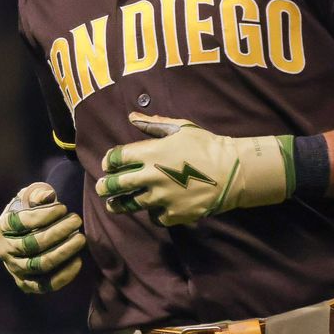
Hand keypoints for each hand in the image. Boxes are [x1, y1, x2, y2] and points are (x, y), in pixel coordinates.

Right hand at [0, 182, 86, 293]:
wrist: (22, 237)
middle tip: (77, 220)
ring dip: (63, 252)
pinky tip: (78, 260)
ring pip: (40, 265)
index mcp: (3, 227)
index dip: (45, 214)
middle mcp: (5, 250)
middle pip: (33, 244)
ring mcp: (15, 269)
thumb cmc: (29, 213)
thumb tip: (48, 195)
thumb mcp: (28, 199)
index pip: (23, 221)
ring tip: (80, 238)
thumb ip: (37, 194)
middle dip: (58, 232)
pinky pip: (45, 285)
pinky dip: (63, 275)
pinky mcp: (26, 284)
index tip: (63, 208)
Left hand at [95, 113, 294, 225]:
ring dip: (119, 204)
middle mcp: (151, 176)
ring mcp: (161, 198)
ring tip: (113, 205)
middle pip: (116, 184)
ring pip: (130, 205)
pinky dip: (152, 213)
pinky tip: (153, 209)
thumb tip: (131, 117)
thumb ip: (153, 124)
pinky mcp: (173, 214)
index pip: (115, 158)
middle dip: (105, 186)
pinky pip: (154, 217)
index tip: (107, 164)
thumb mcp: (180, 128)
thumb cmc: (206, 145)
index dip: (108, 161)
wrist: (232, 171)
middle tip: (101, 188)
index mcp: (150, 153)